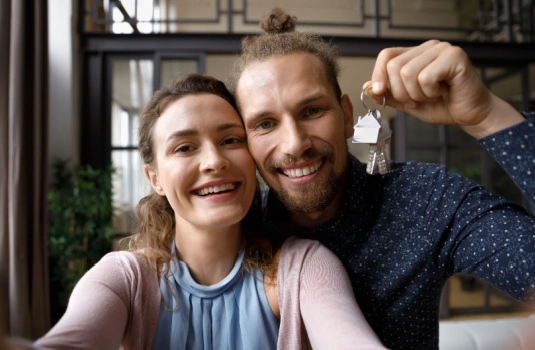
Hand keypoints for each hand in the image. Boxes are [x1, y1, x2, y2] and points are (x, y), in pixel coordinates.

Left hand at [365, 40, 523, 138]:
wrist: (470, 115)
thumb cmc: (443, 106)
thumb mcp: (408, 102)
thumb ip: (388, 94)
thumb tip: (367, 87)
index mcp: (416, 54)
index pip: (387, 55)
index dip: (378, 74)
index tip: (379, 92)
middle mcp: (428, 48)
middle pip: (394, 66)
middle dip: (401, 92)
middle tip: (417, 99)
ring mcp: (442, 49)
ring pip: (408, 72)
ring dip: (417, 94)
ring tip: (432, 95)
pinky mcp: (455, 56)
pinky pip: (426, 77)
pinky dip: (431, 92)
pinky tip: (443, 91)